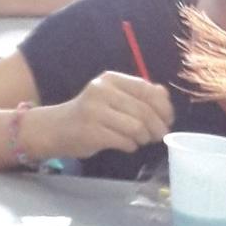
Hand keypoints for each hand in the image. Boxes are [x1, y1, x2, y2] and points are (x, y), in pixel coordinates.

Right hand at [29, 68, 173, 159]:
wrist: (57, 128)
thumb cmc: (91, 113)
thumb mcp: (113, 97)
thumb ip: (138, 94)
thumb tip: (164, 94)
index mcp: (110, 79)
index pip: (147, 89)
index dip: (164, 106)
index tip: (168, 119)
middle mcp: (102, 91)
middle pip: (144, 111)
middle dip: (158, 127)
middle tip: (159, 136)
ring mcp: (95, 111)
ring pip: (137, 127)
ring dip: (144, 138)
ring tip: (140, 140)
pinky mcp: (92, 132)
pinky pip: (125, 141)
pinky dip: (131, 146)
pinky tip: (127, 145)